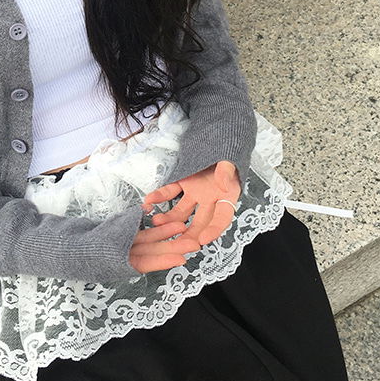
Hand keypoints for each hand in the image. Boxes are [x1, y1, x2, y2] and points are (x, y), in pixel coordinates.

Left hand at [129, 159, 240, 275]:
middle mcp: (211, 199)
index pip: (222, 218)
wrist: (219, 135)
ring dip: (170, 219)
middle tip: (176, 244)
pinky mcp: (183, 184)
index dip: (214, 230)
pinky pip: (170, 193)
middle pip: (200, 222)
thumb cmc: (229, 148)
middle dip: (188, 235)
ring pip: (182, 212)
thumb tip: (223, 185)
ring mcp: (196, 193)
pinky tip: (148, 201)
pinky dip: (159, 196)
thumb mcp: (231, 158)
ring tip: (157, 222)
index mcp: (227, 196)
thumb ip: (227, 171)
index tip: (203, 240)